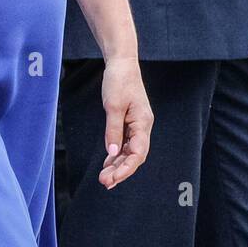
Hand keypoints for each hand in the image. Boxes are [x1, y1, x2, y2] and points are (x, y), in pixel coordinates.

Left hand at [98, 57, 151, 188]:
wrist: (121, 64)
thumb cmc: (119, 81)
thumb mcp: (113, 106)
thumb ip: (113, 131)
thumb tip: (112, 153)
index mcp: (143, 122)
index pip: (138, 152)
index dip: (126, 168)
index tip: (112, 179)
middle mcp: (143, 126)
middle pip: (135, 155)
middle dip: (120, 171)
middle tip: (104, 182)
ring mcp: (137, 125)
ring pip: (129, 151)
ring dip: (118, 165)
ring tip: (104, 178)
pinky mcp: (129, 122)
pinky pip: (125, 143)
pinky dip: (116, 154)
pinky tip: (108, 163)